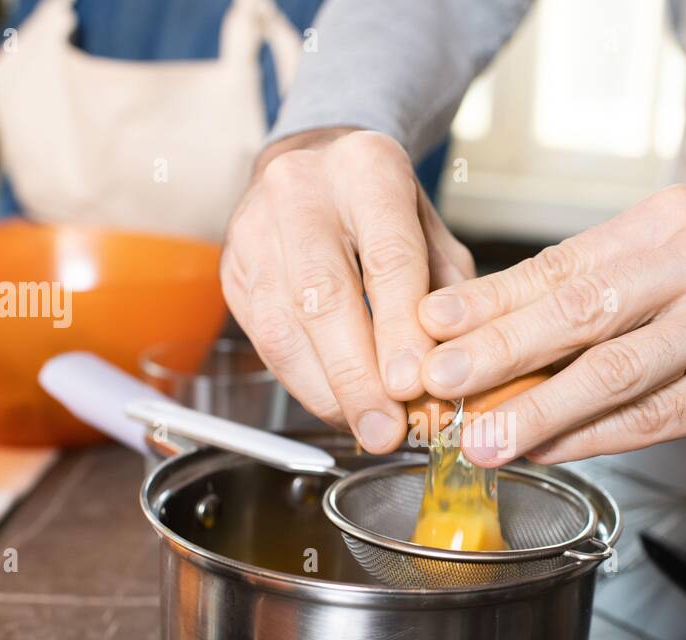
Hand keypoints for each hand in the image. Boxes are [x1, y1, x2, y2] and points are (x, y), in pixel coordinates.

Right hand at [222, 128, 474, 451]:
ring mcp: (255, 230)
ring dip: (328, 390)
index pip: (387, 258)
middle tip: (386, 430)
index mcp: (367, 170)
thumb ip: (447, 293)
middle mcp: (301, 192)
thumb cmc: (383, 208)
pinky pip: (264, 341)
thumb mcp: (431, 230)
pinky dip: (304, 383)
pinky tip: (338, 406)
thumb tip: (451, 372)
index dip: (399, 330)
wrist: (316, 165)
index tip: (413, 387)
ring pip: (285, 327)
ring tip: (367, 429)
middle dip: (358, 376)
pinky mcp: (234, 270)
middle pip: (325, 297)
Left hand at [415, 186, 685, 464]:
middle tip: (439, 376)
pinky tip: (553, 452)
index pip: (563, 262)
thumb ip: (602, 291)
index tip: (429, 324)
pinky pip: (660, 416)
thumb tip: (499, 334)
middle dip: (501, 346)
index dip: (492, 298)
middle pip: (583, 307)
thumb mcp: (683, 262)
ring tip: (484, 437)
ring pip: (618, 369)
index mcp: (670, 222)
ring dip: (542, 407)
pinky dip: (598, 437)